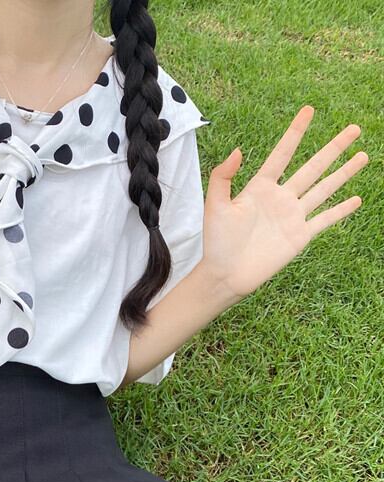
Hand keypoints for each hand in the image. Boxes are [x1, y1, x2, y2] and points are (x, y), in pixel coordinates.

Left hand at [201, 106, 367, 299]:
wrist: (226, 274)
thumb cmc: (217, 242)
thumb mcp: (214, 206)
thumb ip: (222, 178)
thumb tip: (237, 150)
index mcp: (260, 187)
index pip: (282, 154)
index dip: (295, 132)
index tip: (309, 110)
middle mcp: (280, 198)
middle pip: (313, 166)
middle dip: (334, 147)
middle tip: (354, 128)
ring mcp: (293, 216)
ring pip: (325, 188)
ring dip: (345, 172)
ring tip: (364, 155)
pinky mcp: (300, 236)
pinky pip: (325, 219)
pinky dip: (341, 210)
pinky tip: (357, 199)